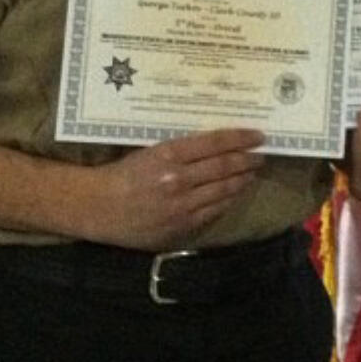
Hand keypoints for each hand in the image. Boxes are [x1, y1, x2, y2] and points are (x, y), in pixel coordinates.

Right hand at [89, 128, 265, 249]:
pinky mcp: (181, 225)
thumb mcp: (151, 152)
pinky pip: (213, 211)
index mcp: (168, 155)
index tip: (258, 135)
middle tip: (261, 154)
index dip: (241, 139)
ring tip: (253, 172)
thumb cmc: (123, 174)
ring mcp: (181, 205)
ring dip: (243, 180)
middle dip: (248, 159)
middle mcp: (178, 179)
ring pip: (223, 190)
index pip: (215, 143)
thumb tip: (216, 144)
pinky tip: (235, 193)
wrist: (98, 207)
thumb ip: (181, 150)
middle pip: (224, 167)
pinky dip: (228, 200)